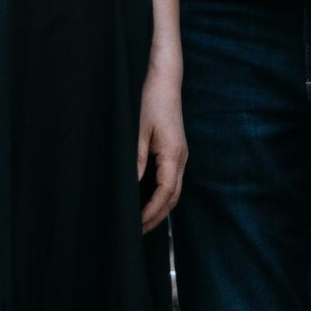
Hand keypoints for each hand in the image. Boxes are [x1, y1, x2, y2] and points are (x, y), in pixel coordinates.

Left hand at [137, 63, 187, 230]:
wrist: (164, 78)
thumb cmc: (150, 100)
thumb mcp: (138, 131)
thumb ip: (136, 161)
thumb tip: (129, 188)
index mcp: (173, 154)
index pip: (164, 194)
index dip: (150, 212)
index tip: (135, 226)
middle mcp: (181, 158)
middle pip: (172, 197)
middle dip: (156, 217)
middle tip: (136, 232)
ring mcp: (180, 154)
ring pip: (173, 190)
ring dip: (159, 207)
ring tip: (140, 221)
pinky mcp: (175, 150)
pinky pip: (170, 180)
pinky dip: (160, 195)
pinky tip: (146, 199)